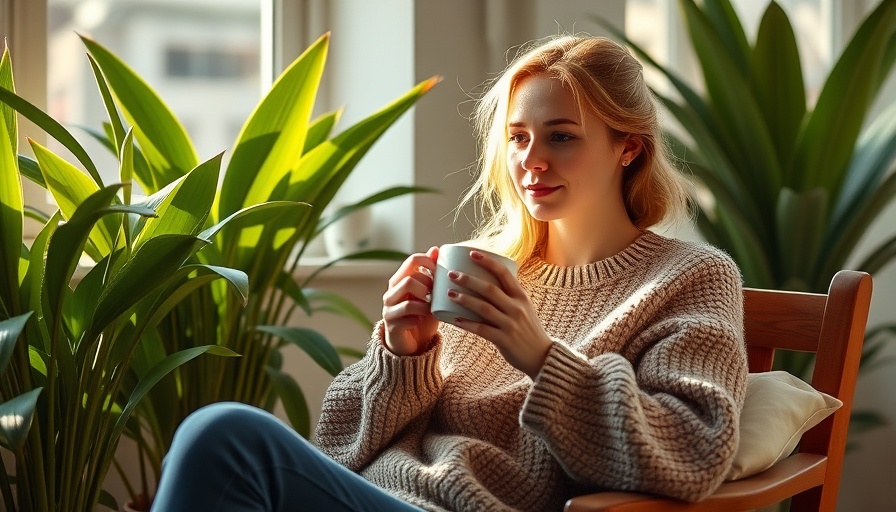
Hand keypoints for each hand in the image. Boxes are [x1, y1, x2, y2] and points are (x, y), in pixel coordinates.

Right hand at [381, 246, 439, 355]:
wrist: (413, 346)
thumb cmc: (423, 317)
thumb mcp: (431, 295)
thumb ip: (432, 274)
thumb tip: (436, 249)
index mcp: (401, 280)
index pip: (412, 260)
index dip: (429, 263)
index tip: (441, 274)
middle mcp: (391, 292)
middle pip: (410, 279)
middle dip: (428, 287)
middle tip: (437, 296)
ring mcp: (389, 308)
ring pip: (407, 296)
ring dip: (425, 302)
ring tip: (431, 309)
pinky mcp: (391, 324)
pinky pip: (407, 315)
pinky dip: (419, 317)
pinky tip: (422, 320)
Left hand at [444, 250, 551, 378]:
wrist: (541, 355)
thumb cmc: (529, 329)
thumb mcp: (525, 308)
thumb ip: (510, 296)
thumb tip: (488, 282)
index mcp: (521, 296)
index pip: (504, 273)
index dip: (487, 262)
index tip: (472, 254)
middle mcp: (517, 308)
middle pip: (489, 289)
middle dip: (468, 280)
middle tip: (452, 274)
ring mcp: (510, 324)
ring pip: (483, 308)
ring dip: (464, 299)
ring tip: (449, 293)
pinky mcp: (504, 340)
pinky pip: (481, 329)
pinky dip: (467, 324)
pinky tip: (454, 319)